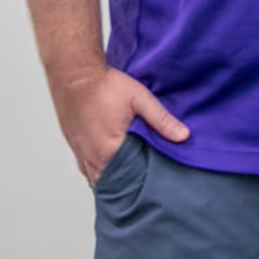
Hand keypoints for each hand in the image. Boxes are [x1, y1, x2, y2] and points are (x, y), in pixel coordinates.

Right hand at [51, 65, 188, 185]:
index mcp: (109, 150)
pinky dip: (99, 171)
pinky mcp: (75, 146)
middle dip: (128, 183)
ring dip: (113, 178)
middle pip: (111, 182)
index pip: (128, 179)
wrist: (75, 75)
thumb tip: (183, 136)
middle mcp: (91, 157)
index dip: (142, 181)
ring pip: (97, 177)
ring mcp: (80, 153)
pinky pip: (87, 168)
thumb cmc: (105, 86)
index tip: (155, 182)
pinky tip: (113, 167)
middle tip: (145, 183)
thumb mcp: (140, 99)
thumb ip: (162, 120)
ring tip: (131, 178)